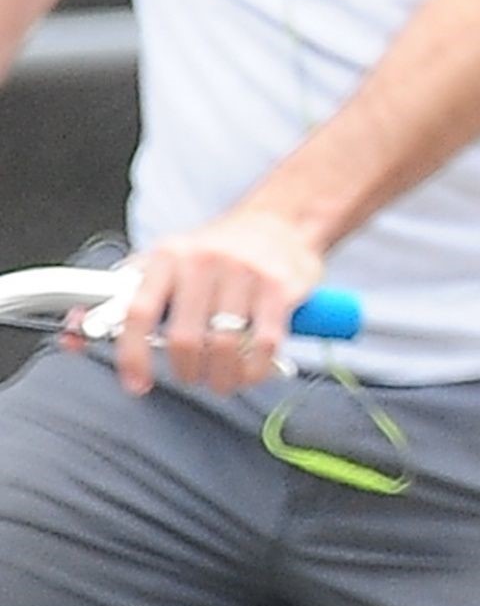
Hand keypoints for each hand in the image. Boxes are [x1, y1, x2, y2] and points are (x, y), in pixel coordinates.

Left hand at [109, 203, 326, 398]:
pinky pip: (263, 345)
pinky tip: (250, 372)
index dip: (131, 355)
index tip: (136, 382)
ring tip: (221, 380)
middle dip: (186, 372)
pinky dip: (254, 370)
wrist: (279, 223)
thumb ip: (121, 300)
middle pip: (184, 339)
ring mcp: (244, 274)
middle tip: (191, 377)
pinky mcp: (278, 289)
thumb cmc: (216, 252)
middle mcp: (203, 262)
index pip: (137, 312)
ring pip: (224, 347)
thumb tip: (74, 335)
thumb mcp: (164, 265)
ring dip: (221, 378)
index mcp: (167, 256)